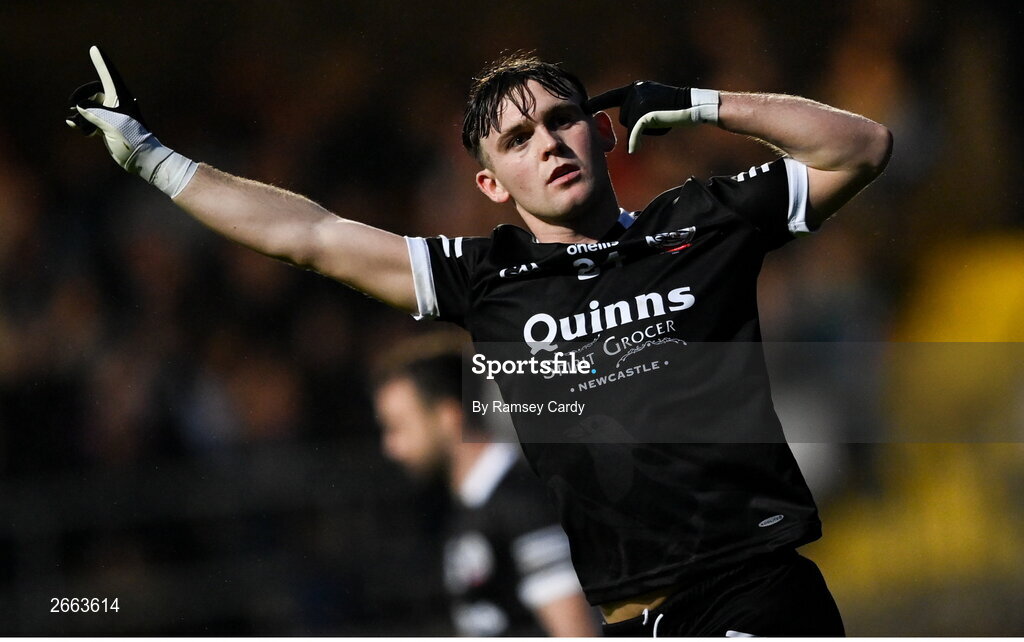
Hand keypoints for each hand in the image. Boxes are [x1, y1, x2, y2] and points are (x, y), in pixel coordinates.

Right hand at [67, 46, 195, 196]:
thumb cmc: (132, 140)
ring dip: (79, 114)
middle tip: (71, 106)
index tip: (95, 48)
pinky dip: (81, 121)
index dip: (101, 62)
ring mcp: (111, 115)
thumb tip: (79, 107)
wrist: (142, 160)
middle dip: (80, 98)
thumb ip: (95, 113)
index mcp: (120, 98)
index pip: (109, 75)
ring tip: (76, 124)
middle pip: (92, 93)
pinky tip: (75, 127)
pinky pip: (90, 119)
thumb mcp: (113, 124)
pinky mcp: (107, 127)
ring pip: (89, 107)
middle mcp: (116, 104)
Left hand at [584, 81, 718, 153]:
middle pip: (624, 118)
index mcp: (634, 88)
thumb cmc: (673, 110)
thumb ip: (636, 111)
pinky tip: (634, 149)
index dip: (596, 103)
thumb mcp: (651, 106)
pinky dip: (635, 141)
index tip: (582, 107)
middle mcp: (634, 91)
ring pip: (630, 125)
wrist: (692, 106)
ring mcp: (640, 100)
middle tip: (658, 118)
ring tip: (662, 119)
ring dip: (644, 129)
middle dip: (637, 125)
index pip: (610, 97)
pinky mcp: (645, 112)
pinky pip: (635, 131)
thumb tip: (626, 125)